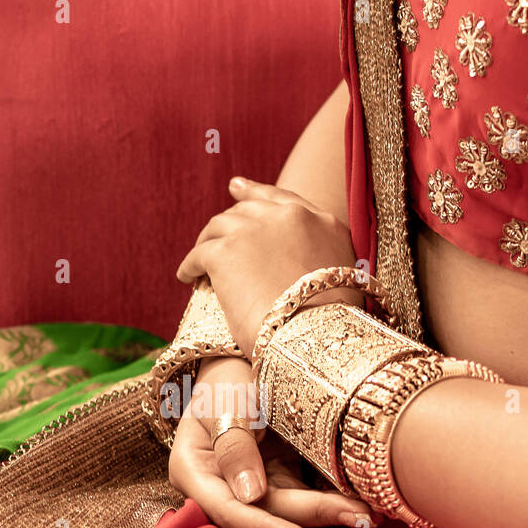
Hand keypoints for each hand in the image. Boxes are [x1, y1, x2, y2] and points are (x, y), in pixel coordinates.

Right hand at [167, 355, 378, 527]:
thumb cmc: (226, 377)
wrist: (242, 357)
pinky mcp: (278, 477)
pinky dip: (333, 497)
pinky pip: (306, 493)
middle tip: (358, 520)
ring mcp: (252, 483)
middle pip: (266, 512)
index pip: (229, 510)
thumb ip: (234, 448)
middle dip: (312, 518)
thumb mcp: (226, 402)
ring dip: (330, 512)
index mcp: (195, 471)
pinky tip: (363, 502)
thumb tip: (250, 498)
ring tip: (370, 516)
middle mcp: (221, 486)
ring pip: (291, 507)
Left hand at [176, 177, 364, 355]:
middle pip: (247, 210)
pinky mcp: (225, 252)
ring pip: (219, 226)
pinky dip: (190, 265)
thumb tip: (298, 269)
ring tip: (199, 262)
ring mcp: (254, 230)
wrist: (315, 339)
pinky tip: (187, 277)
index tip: (235, 188)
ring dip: (207, 243)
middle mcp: (290, 217)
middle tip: (213, 236)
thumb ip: (321, 259)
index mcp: (323, 222)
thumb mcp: (341, 277)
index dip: (254, 192)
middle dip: (230, 222)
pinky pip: (198, 254)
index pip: (280, 198)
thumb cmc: (331, 324)